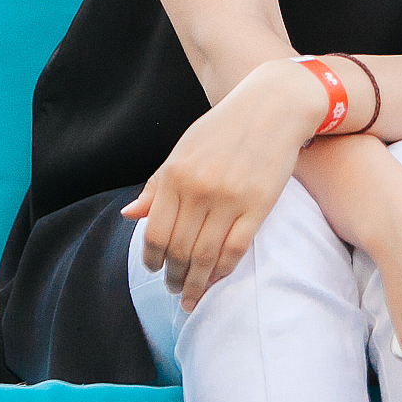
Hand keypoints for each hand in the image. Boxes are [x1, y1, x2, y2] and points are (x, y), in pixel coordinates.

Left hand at [120, 59, 322, 309]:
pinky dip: (222, 271)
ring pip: (205, 256)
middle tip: (173, 289)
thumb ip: (157, 184)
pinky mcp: (258, 205)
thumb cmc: (223, 128)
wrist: (272, 107)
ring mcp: (229, 198)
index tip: (154, 269)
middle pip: (178, 250)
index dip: (151, 259)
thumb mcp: (183, 149)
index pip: (155, 232)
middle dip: (173, 277)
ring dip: (195, 282)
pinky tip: (215, 279)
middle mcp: (199, 188)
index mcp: (175, 174)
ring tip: (191, 294)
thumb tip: (129, 215)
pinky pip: (235, 250)